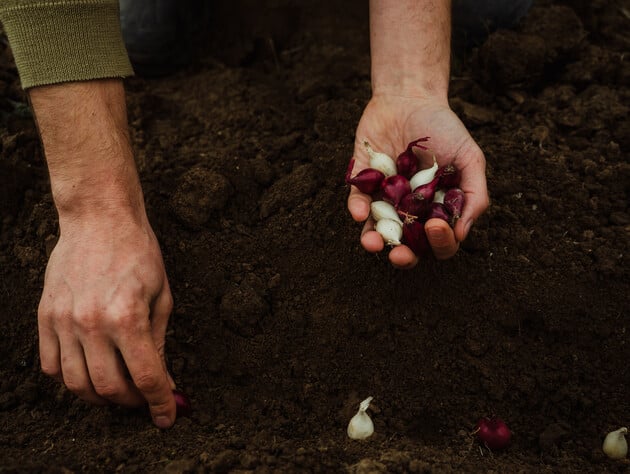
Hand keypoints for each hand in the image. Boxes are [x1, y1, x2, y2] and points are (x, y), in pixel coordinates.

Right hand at [38, 212, 175, 426]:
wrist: (99, 219)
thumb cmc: (138, 252)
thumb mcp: (162, 296)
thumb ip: (159, 341)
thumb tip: (163, 378)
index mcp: (128, 317)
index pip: (146, 377)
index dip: (160, 403)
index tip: (167, 417)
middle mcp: (92, 324)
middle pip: (109, 388)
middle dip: (132, 402)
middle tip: (144, 398)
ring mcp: (64, 321)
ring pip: (76, 384)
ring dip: (100, 396)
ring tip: (117, 388)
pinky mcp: (45, 315)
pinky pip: (51, 365)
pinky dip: (71, 377)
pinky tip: (89, 369)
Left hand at [347, 94, 488, 267]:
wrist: (410, 97)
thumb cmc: (444, 129)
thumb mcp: (469, 159)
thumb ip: (473, 195)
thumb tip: (462, 233)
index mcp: (438, 209)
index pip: (441, 241)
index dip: (440, 243)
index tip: (436, 227)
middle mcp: (410, 210)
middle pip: (408, 245)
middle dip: (404, 256)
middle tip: (400, 254)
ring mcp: (385, 199)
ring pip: (377, 232)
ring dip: (373, 241)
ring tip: (372, 243)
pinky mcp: (362, 184)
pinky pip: (357, 203)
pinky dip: (357, 210)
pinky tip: (360, 213)